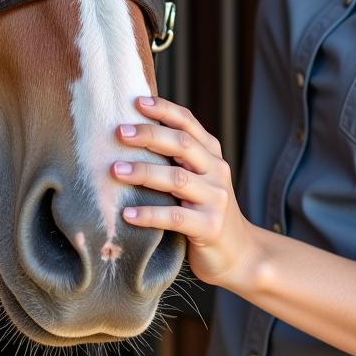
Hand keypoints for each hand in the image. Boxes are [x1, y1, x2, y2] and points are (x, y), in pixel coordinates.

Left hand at [113, 96, 261, 288]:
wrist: (239, 254)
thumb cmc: (204, 211)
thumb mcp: (197, 178)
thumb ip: (177, 158)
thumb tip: (133, 132)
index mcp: (211, 154)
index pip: (188, 123)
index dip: (164, 110)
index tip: (137, 102)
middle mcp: (216, 171)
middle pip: (182, 145)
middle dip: (149, 135)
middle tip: (119, 133)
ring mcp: (215, 199)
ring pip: (177, 179)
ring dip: (143, 172)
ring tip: (116, 170)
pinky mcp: (210, 227)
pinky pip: (175, 218)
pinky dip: (149, 214)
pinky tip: (127, 214)